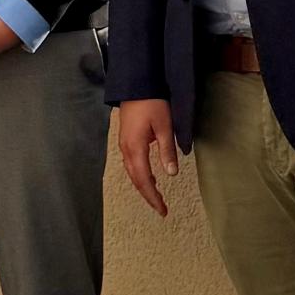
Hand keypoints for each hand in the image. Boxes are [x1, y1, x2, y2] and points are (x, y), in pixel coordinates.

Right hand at [115, 99, 179, 217]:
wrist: (137, 84)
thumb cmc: (153, 102)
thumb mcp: (165, 126)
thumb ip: (167, 151)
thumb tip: (171, 173)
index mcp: (135, 148)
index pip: (144, 180)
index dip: (153, 196)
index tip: (163, 210)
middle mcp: (126, 149)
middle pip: (136, 179)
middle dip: (148, 195)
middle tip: (161, 208)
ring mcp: (124, 144)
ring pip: (132, 172)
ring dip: (143, 185)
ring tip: (156, 195)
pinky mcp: (125, 138)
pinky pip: (131, 163)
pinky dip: (140, 174)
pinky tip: (149, 175)